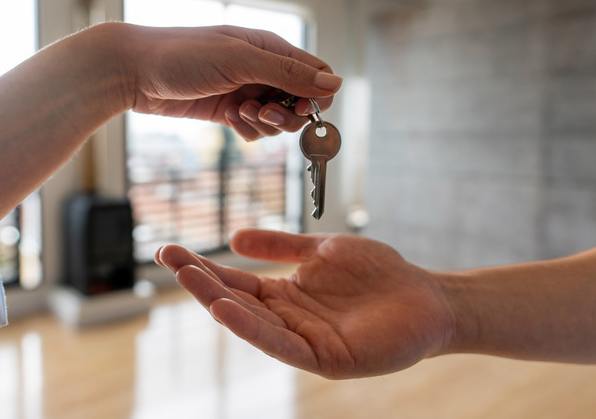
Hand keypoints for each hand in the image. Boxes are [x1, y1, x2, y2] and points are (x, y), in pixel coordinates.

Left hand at [125, 24, 341, 140]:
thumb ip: (288, 73)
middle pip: (299, 103)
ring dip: (263, 125)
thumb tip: (334, 84)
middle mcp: (262, 70)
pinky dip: (247, 130)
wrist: (134, 71)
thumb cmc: (182, 55)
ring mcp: (246, 91)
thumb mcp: (239, 60)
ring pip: (277, 121)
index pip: (316, 74)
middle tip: (259, 113)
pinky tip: (228, 120)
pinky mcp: (229, 111)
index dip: (316, 96)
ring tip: (237, 113)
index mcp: (270, 48)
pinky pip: (254, 130)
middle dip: (286, 115)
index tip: (300, 108)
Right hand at [155, 229, 455, 378]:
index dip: (203, 267)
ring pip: (252, 323)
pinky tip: (227, 309)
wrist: (427, 296)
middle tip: (168, 258)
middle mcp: (288, 320)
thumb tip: (234, 237)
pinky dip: (252, 328)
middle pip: (236, 301)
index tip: (170, 250)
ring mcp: (304, 341)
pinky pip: (281, 345)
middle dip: (200, 281)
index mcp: (285, 295)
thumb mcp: (322, 251)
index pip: (236, 281)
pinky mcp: (325, 358)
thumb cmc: (379, 275)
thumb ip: (282, 246)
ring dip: (218, 301)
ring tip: (187, 278)